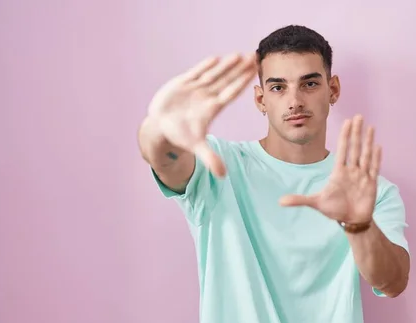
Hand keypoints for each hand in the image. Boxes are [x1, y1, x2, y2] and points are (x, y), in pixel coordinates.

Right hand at [145, 53, 256, 176]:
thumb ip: (210, 158)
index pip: (230, 93)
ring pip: (213, 74)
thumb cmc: (180, 136)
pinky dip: (204, 66)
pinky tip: (215, 59)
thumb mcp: (196, 147)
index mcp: (212, 108)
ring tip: (239, 55)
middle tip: (255, 56)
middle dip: (239, 69)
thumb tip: (223, 175)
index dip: (242, 82)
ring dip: (226, 65)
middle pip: (226, 80)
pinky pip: (196, 73)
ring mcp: (195, 89)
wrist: (161, 128)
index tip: (254, 72)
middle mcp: (206, 97)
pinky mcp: (181, 84)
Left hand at [279, 115, 380, 225]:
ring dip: (368, 141)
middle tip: (359, 116)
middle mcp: (351, 171)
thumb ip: (299, 200)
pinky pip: (374, 168)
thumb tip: (280, 202)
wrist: (350, 221)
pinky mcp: (371, 184)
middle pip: (354, 148)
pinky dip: (376, 158)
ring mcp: (362, 176)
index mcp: (339, 172)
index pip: (342, 150)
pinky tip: (378, 146)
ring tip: (370, 127)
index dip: (345, 136)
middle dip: (356, 132)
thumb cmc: (335, 210)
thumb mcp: (316, 203)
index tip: (347, 122)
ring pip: (365, 154)